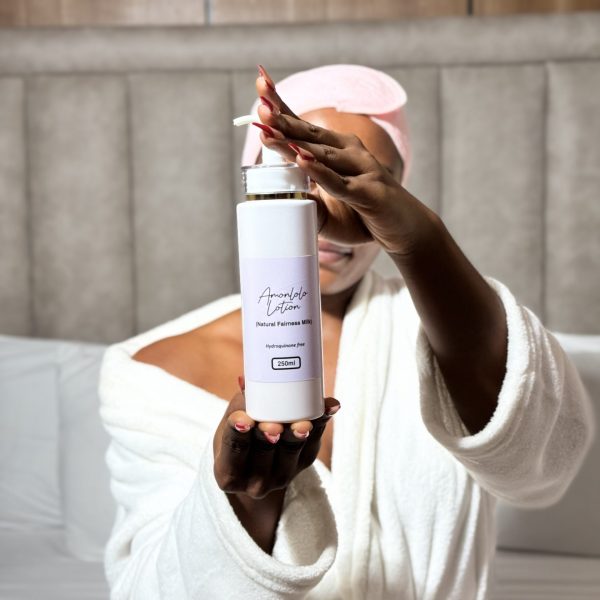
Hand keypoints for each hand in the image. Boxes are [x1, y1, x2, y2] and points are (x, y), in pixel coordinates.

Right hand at [213, 379, 339, 499]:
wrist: (256, 468)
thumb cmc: (239, 437)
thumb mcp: (231, 423)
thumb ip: (241, 404)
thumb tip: (245, 379)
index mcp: (229, 473)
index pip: (233, 451)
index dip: (238, 435)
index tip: (244, 421)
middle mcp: (255, 481)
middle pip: (264, 453)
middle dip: (269, 437)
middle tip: (274, 425)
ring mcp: (281, 476)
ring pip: (290, 451)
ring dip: (298, 435)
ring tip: (303, 423)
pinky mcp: (305, 463)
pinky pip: (313, 442)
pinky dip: (321, 423)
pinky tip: (329, 408)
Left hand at [254, 66, 437, 258]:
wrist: (406, 229)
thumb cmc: (365, 214)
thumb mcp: (330, 205)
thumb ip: (307, 196)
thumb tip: (278, 193)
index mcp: (336, 150)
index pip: (303, 126)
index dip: (281, 106)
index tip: (259, 83)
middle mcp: (349, 152)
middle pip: (309, 132)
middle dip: (282, 117)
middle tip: (259, 101)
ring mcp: (361, 169)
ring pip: (321, 154)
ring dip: (294, 141)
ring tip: (268, 131)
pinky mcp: (369, 193)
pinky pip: (340, 183)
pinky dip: (320, 172)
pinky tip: (302, 160)